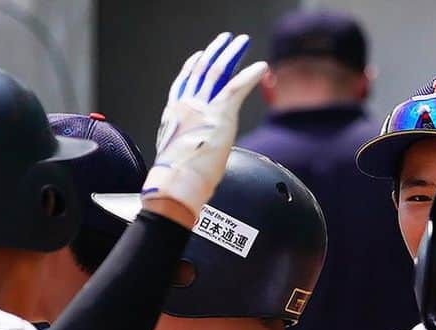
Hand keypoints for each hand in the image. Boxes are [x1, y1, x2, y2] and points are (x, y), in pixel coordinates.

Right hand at [143, 32, 266, 217]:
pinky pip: (238, 86)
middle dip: (216, 52)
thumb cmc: (176, 179)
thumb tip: (194, 154)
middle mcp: (187, 105)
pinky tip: (261, 67)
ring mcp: (203, 107)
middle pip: (203, 71)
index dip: (193, 66)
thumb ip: (186, 145)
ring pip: (219, 72)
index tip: (200, 56)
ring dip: (232, 54)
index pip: (184, 82)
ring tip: (242, 43)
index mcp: (174, 114)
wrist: (176, 183)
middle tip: (226, 41)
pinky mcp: (221, 113)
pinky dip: (251, 74)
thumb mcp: (177, 155)